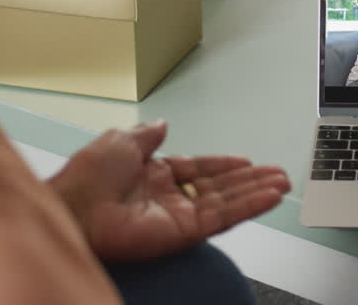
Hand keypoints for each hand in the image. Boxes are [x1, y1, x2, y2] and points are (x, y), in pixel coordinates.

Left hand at [50, 121, 290, 261]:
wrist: (74, 208)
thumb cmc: (87, 176)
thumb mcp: (120, 140)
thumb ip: (147, 134)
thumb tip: (162, 123)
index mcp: (153, 174)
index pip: (198, 169)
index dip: (223, 166)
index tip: (248, 162)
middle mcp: (168, 197)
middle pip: (219, 187)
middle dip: (250, 181)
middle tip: (279, 175)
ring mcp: (177, 216)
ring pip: (226, 203)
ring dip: (256, 193)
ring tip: (283, 184)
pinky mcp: (183, 234)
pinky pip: (221, 219)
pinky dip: (247, 208)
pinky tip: (269, 197)